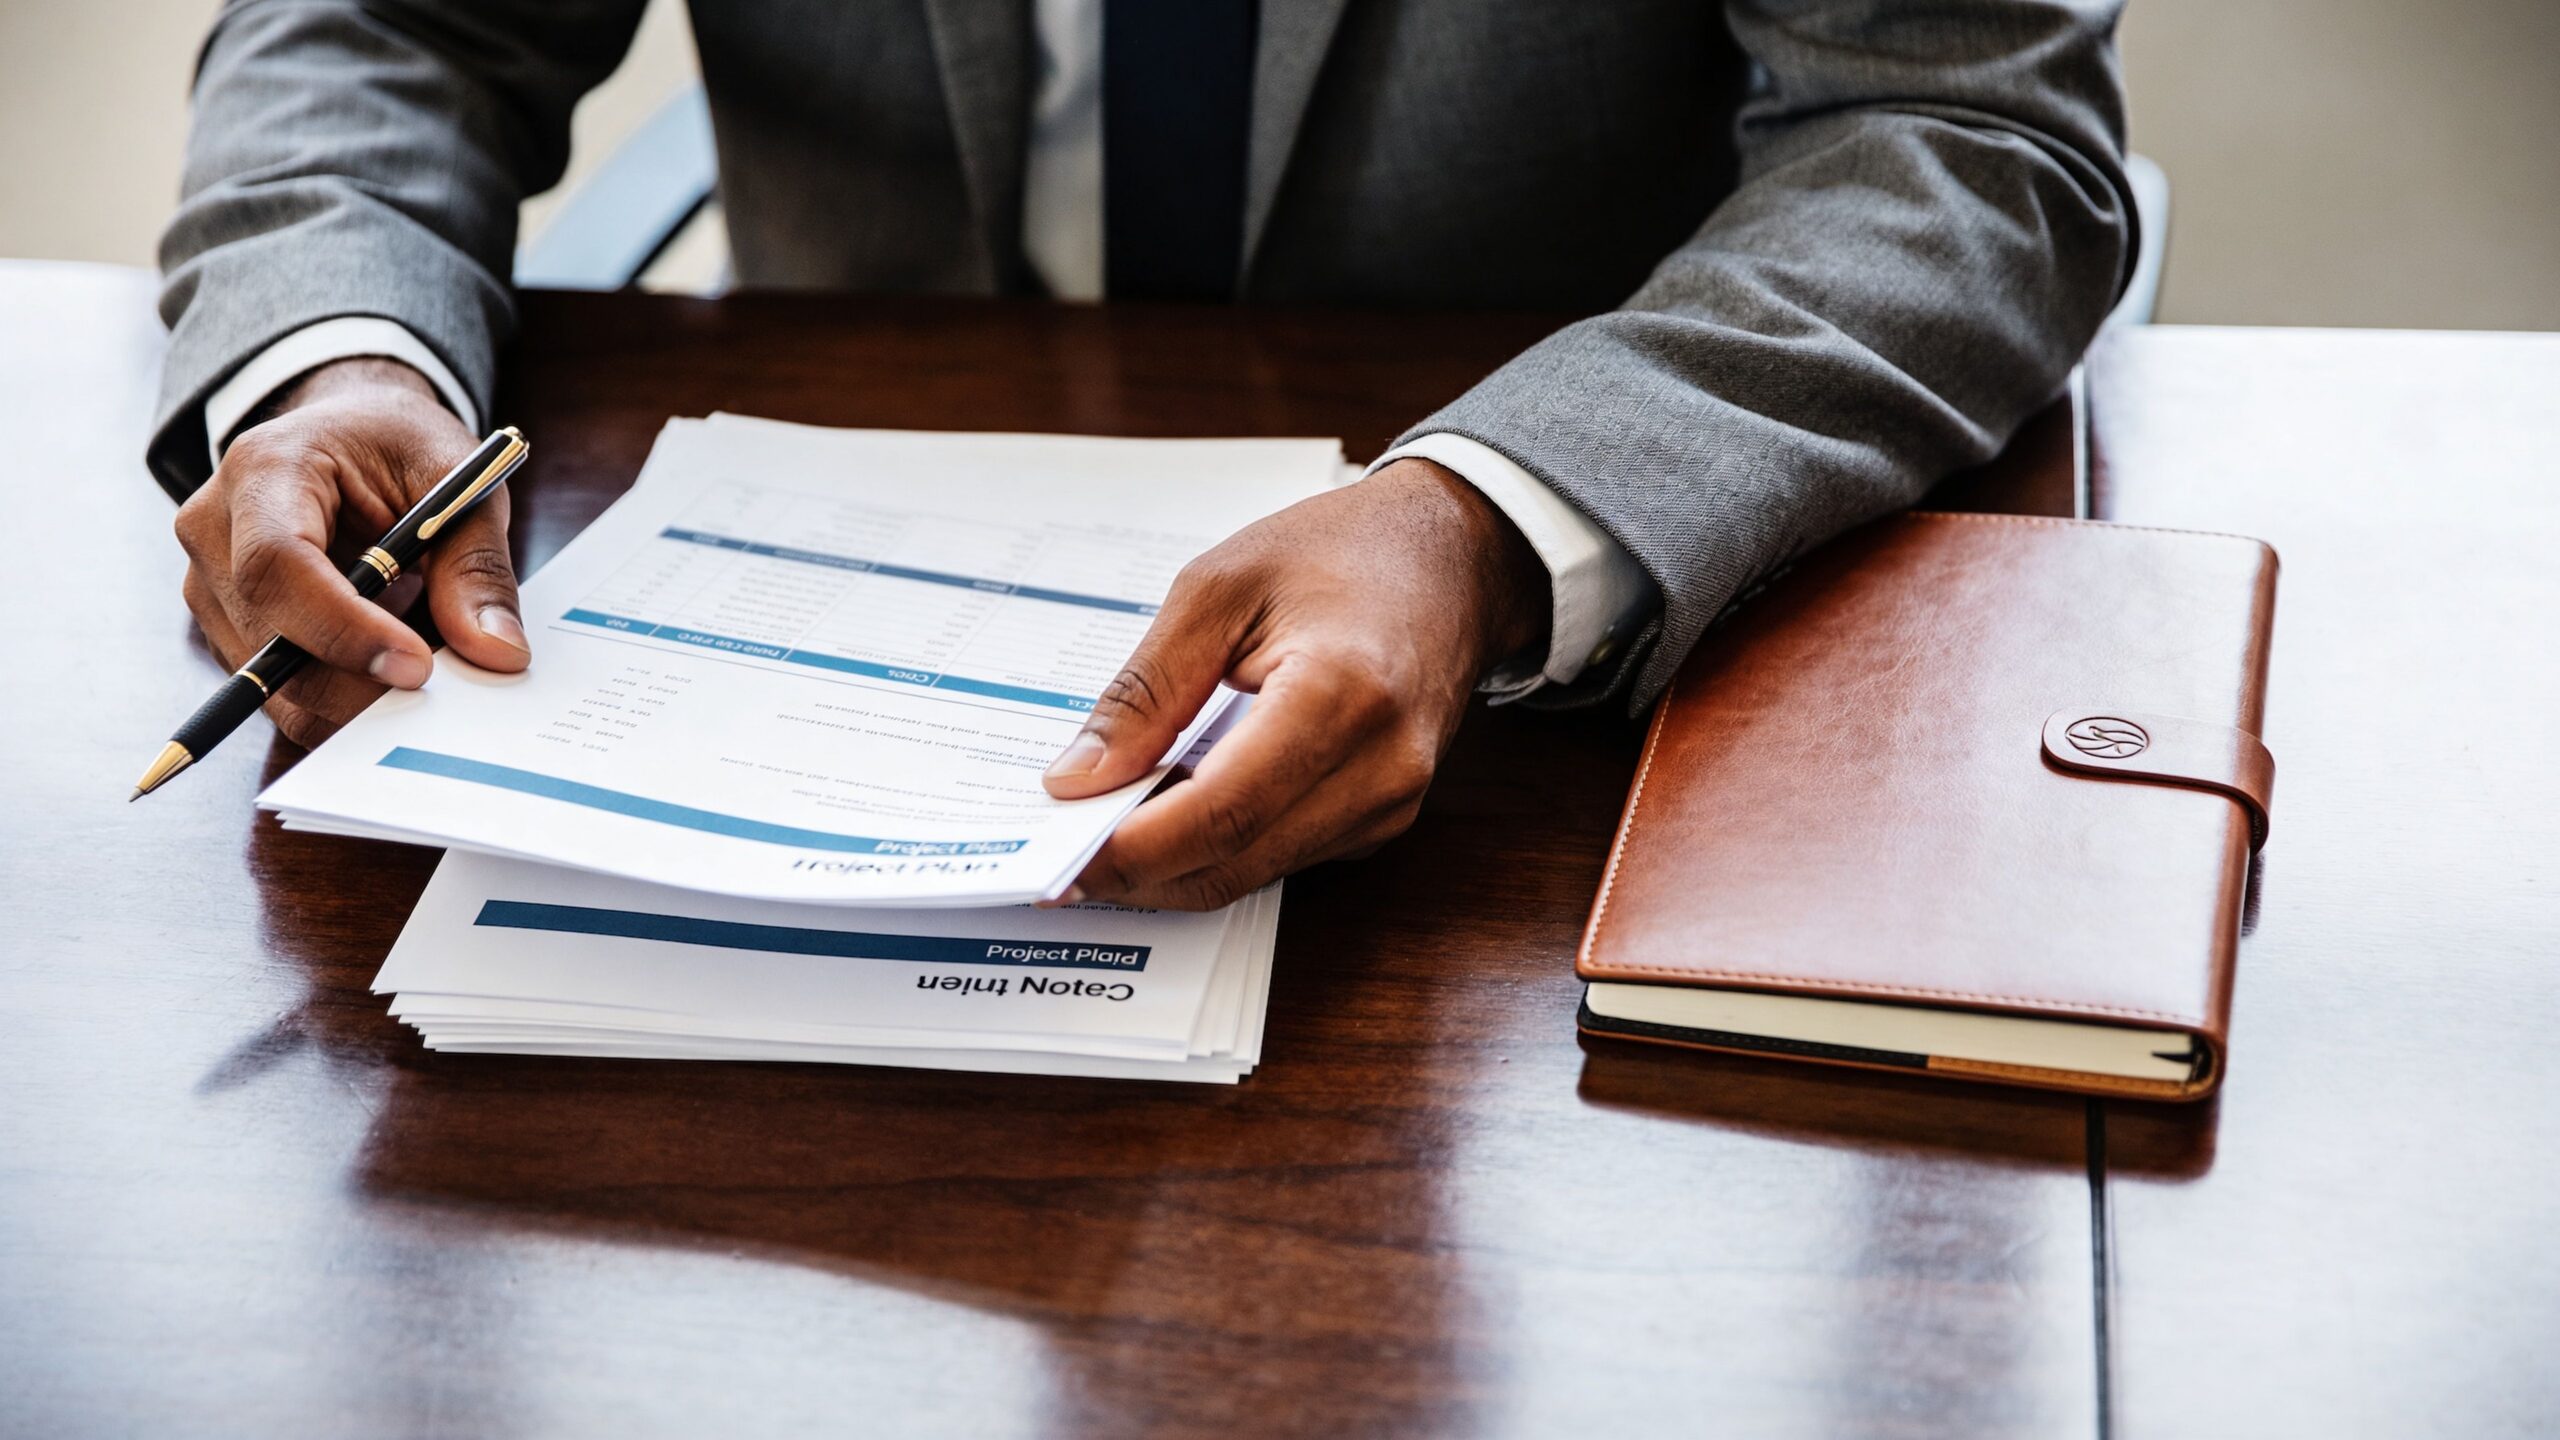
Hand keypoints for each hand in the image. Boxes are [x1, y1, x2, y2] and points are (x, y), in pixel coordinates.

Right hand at [173, 357, 526, 748]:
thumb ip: (477, 565)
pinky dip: (347, 694)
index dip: (344, 628)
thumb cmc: (397, 444)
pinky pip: (285, 691)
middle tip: (445, 685)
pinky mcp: (228, 628)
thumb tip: (497, 652)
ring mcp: (211, 585)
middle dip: (362, 683)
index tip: (416, 666)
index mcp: (265, 469)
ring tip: (421, 651)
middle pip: (270, 641)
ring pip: (277, 683)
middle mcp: (216, 529)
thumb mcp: (457, 480)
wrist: (349, 433)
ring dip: (358, 693)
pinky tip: (388, 661)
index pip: (277, 564)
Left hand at [1041, 458, 1546, 909]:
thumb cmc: (1342, 551)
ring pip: (1252, 874)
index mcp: (1343, 697)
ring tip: (1100, 828)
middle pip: (1233, 864)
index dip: (1132, 849)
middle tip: (1057, 854)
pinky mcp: (1381, 820)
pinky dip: (1215, 846)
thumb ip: (1146, 690)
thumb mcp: (1219, 587)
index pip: (1221, 813)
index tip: (1058, 851)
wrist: (1454, 557)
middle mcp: (1379, 770)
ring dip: (1171, 865)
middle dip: (1138, 874)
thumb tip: (1077, 778)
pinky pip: (1279, 856)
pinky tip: (1169, 810)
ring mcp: (1389, 806)